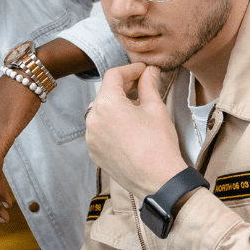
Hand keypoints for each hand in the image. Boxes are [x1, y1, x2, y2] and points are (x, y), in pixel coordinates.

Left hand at [84, 63, 185, 198]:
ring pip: (101, 112)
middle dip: (123, 87)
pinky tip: (129, 128)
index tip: (143, 71)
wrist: (158, 180)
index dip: (130, 69)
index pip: (114, 75)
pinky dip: (112, 124)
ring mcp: (91, 137)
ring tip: (137, 109)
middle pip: (105, 93)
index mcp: (106, 104)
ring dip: (117, 106)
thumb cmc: (158, 144)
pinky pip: (100, 130)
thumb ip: (149, 85)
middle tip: (142, 85)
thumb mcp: (156, 108)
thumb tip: (149, 72)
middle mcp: (92, 119)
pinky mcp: (94, 151)